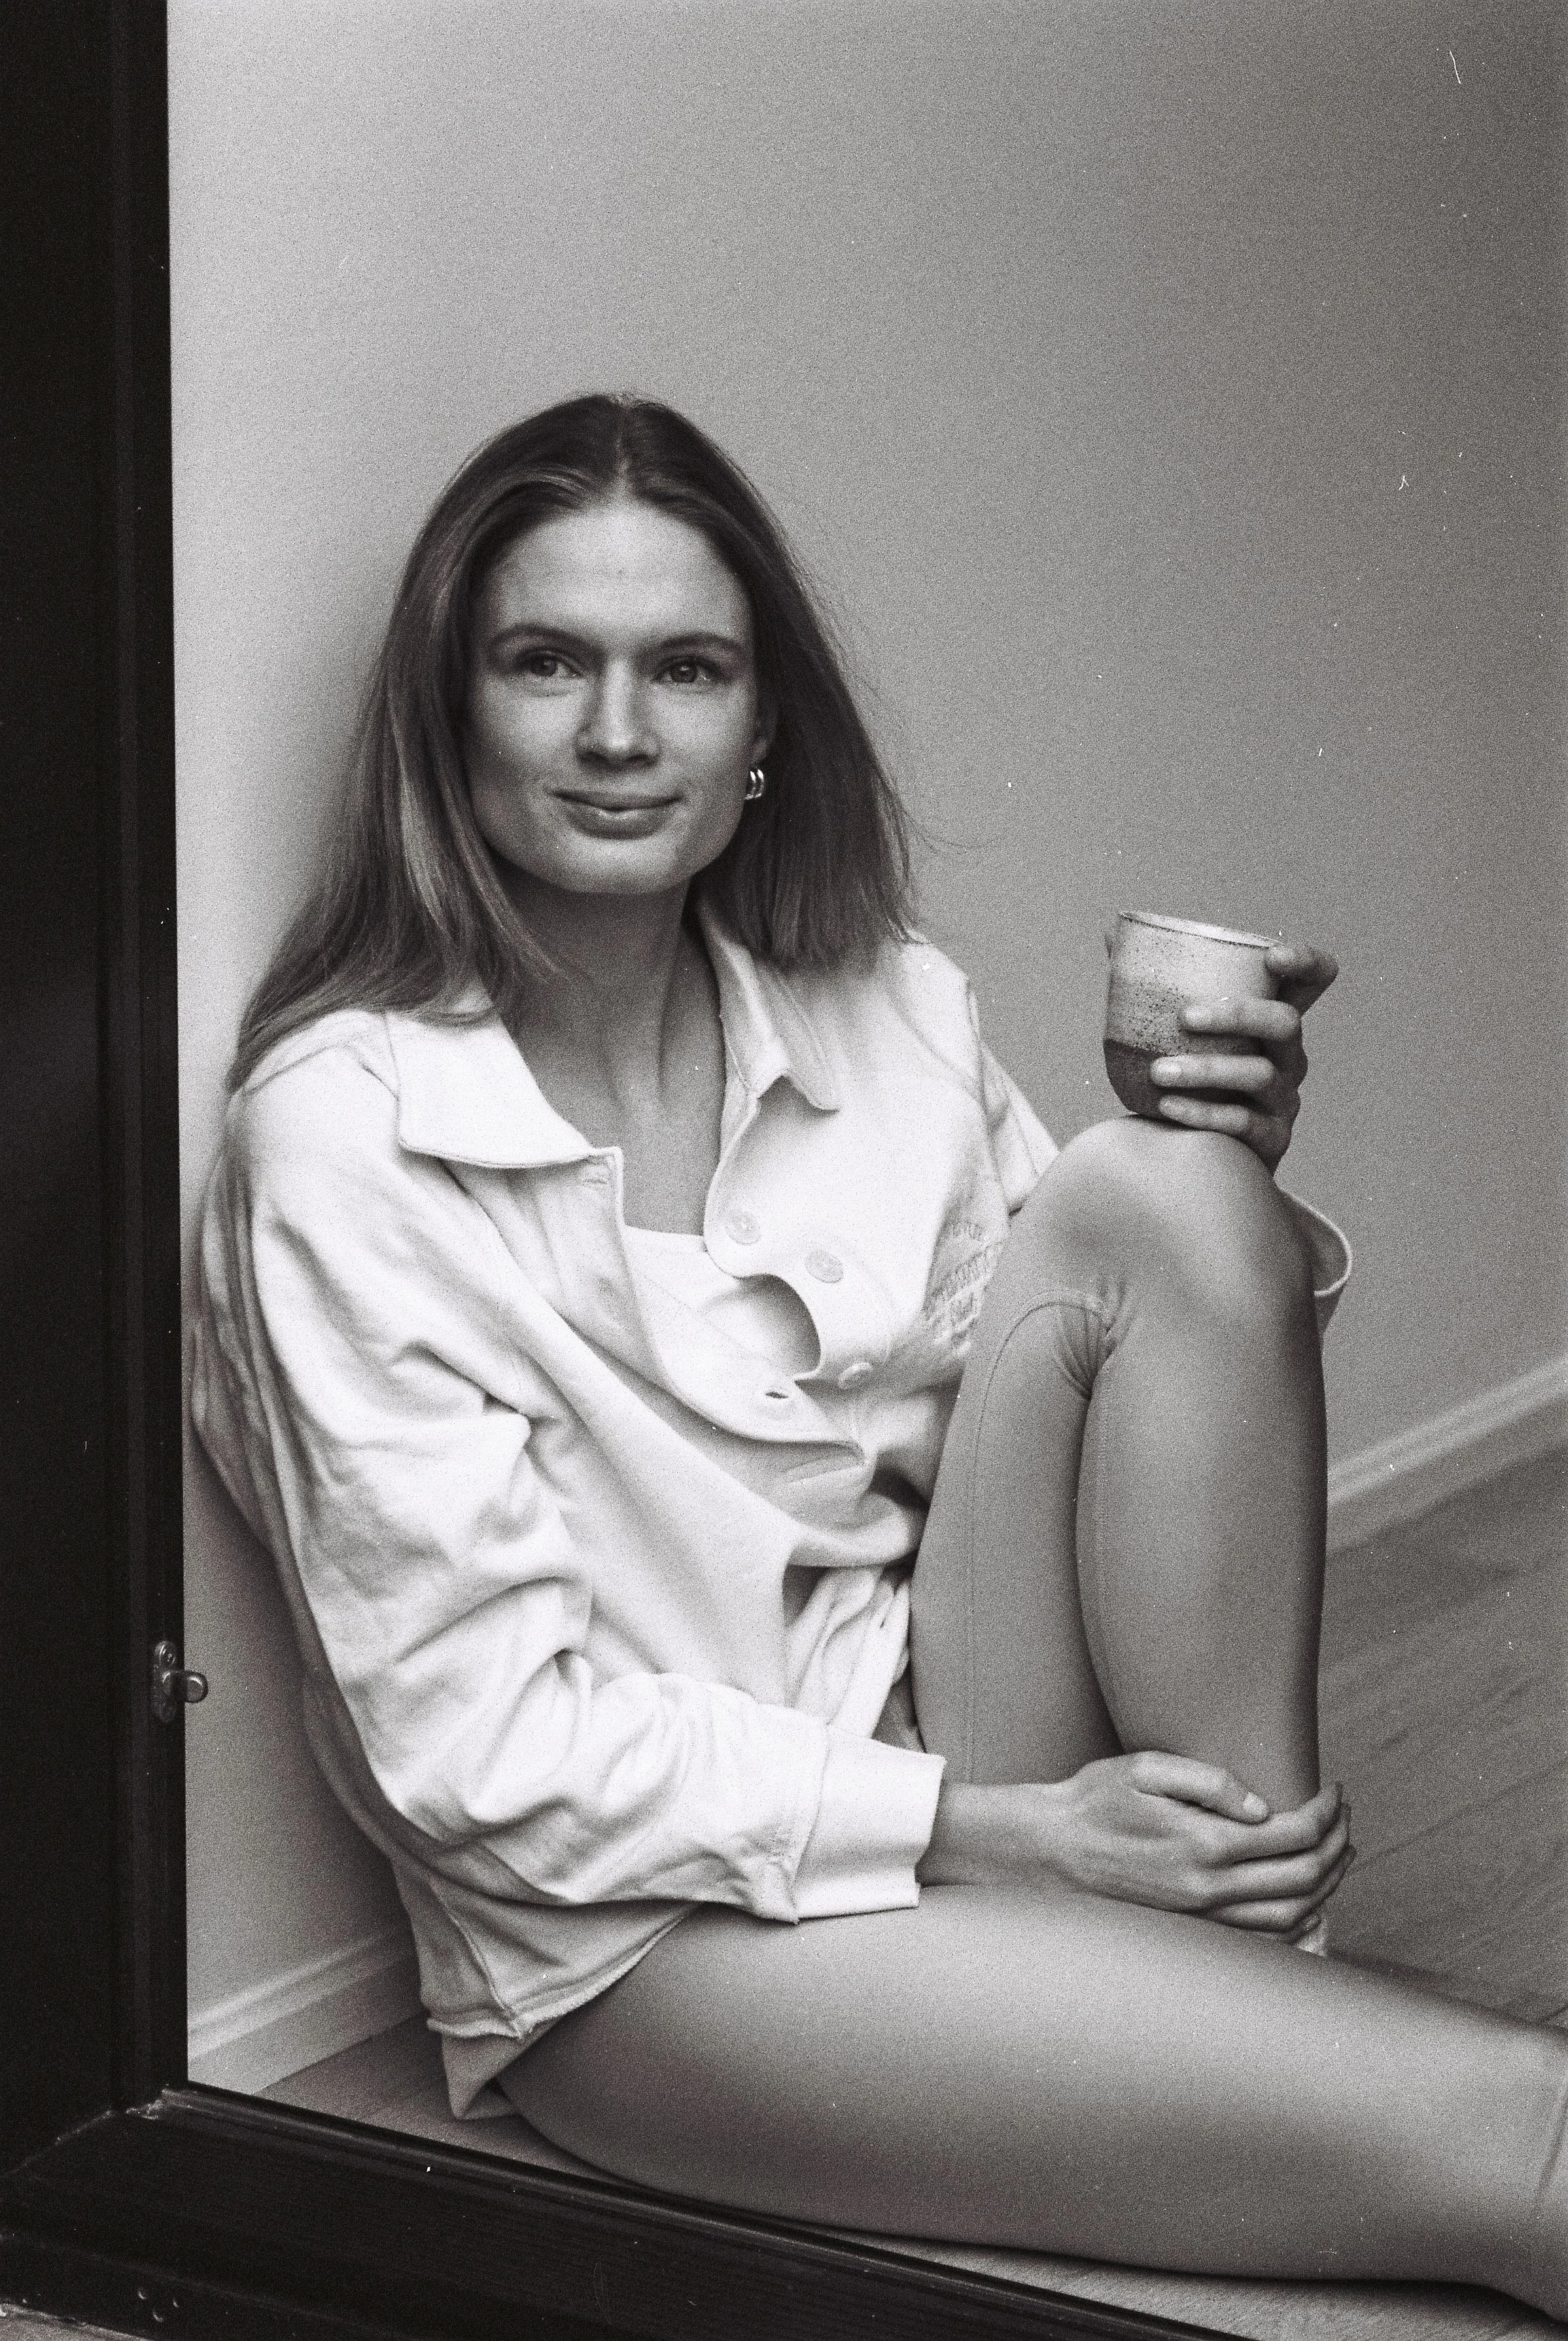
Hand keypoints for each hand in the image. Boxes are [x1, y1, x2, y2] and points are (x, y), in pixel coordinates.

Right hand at [918, 1754, 1352, 1938]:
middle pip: (1304, 1879)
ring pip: (1293, 1916)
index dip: (1325, 1813)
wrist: (1051, 1850)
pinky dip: (1302, 1923)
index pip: (1293, 1835)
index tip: (1335, 1791)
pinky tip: (1309, 1900)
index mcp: (1203, 1844)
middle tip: (1344, 1817)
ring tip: (1338, 1853)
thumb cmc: (1094, 1800)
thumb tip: (1263, 1807)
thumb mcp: (1144, 1768)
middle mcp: (1209, 1890)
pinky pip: (1266, 1940)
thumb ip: (1208, 1780)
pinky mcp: (1195, 1932)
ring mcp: (1204, 1919)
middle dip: (1337, 1846)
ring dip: (1328, 1885)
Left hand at [1147, 942, 1337, 1173]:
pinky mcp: (1272, 1138)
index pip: (1314, 981)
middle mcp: (1289, 1055)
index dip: (1306, 962)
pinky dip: (1204, 1112)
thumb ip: (1153, 984)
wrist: (1191, 1149)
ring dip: (1206, 1069)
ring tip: (1159, 1071)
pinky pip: (1243, 1122)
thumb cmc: (1188, 1075)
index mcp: (1271, 1020)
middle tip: (1185, 1016)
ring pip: (1259, 1074)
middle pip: (1286, 1022)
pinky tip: (1167, 1105)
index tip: (1272, 956)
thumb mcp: (1179, 1031)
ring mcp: (1284, 1098)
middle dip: (1238, 1014)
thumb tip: (1110, 933)